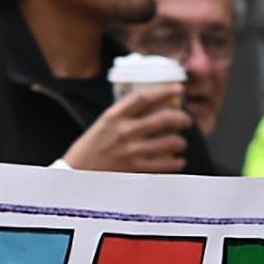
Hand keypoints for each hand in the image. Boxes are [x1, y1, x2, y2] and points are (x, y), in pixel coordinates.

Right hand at [63, 87, 190, 172]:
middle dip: (181, 118)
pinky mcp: (134, 170)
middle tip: (186, 120)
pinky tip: (178, 161)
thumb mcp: (103, 124)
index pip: (144, 97)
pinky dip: (176, 163)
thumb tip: (152, 106)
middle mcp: (123, 131)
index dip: (165, 90)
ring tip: (181, 142)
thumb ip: (125, 114)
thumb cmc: (91, 148)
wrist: (76, 175)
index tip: (180, 89)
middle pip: (163, 118)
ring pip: (169, 142)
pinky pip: (164, 165)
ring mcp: (130, 151)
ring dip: (180, 142)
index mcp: (114, 116)